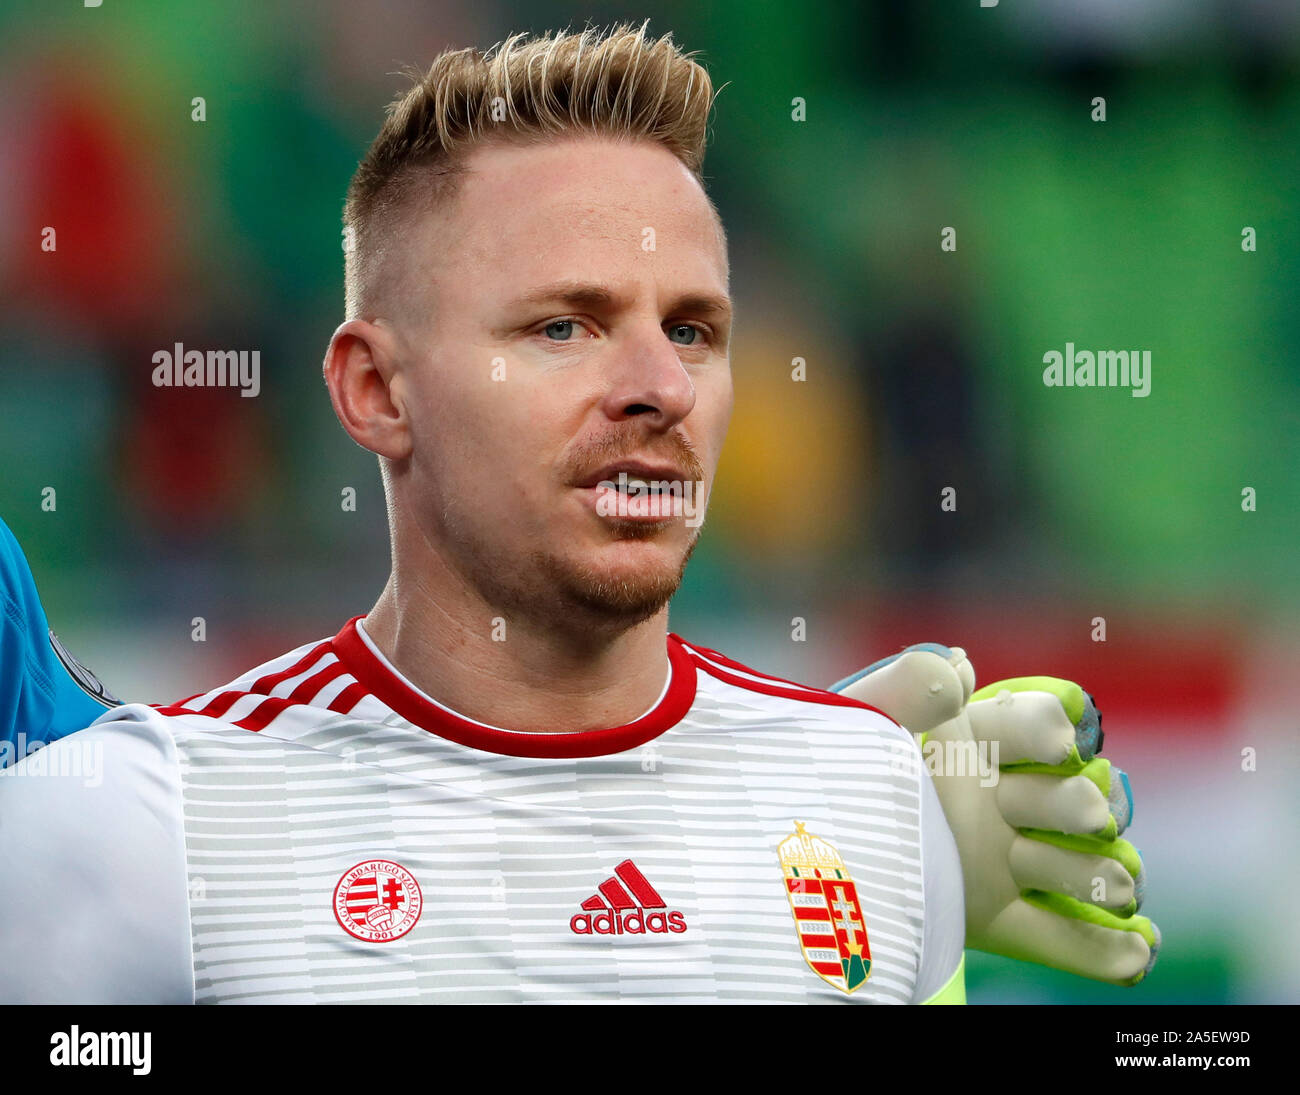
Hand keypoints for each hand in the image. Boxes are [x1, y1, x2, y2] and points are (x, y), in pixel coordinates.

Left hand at [832, 644, 1159, 984]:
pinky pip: (1061, 938)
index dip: (1050, 736)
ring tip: (1073, 874)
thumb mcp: (863, 716)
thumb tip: (960, 665)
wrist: (791, 841)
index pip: (1040, 726)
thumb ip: (910, 684)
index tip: (1053, 746)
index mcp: (972, 742)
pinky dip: (1106, 949)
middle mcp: (999, 798)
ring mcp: (1001, 859)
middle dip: (1073, 806)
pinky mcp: (988, 915)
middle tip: (1018, 811)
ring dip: (1092, 873)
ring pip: (1085, 868)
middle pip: (1079, 801)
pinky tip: (1138, 949)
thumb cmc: (830, 762)